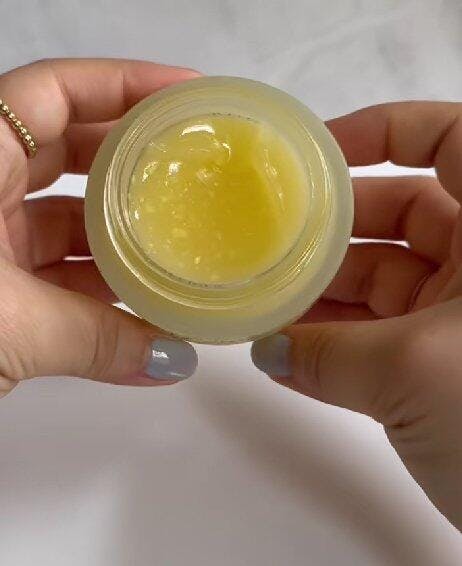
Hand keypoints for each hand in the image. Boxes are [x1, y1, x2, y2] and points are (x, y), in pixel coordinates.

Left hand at [0, 58, 198, 398]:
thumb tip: (171, 362)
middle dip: (135, 161)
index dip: (124, 82)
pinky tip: (136, 314)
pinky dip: (95, 293)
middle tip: (193, 171)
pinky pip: (53, 275)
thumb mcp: (5, 326)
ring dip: (121, 243)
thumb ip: (94, 341)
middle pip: (70, 152)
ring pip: (66, 224)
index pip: (53, 92)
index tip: (185, 95)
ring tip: (177, 252)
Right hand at [252, 102, 461, 529]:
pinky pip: (375, 335)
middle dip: (327, 229)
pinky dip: (331, 341)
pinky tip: (285, 349)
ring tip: (262, 302)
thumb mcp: (416, 371)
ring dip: (319, 295)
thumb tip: (266, 350)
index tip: (316, 153)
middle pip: (395, 215)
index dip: (383, 130)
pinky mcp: (438, 362)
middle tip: (266, 240)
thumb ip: (328, 355)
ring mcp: (457, 316)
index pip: (449, 140)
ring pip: (378, 283)